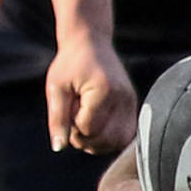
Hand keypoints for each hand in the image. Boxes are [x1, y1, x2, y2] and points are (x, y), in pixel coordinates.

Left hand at [48, 36, 139, 154]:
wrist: (91, 43)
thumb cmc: (70, 64)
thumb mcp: (56, 88)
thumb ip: (57, 118)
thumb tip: (59, 148)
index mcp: (104, 91)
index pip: (88, 129)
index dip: (72, 127)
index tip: (67, 109)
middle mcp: (123, 98)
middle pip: (105, 140)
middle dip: (84, 138)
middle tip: (73, 119)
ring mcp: (132, 103)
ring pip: (117, 142)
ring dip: (97, 141)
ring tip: (85, 123)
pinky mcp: (133, 106)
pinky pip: (125, 136)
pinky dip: (109, 138)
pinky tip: (96, 127)